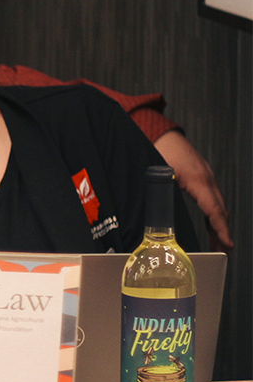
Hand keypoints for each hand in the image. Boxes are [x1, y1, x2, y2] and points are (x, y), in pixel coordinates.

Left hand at [153, 130, 231, 250]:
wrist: (158, 132)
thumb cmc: (157, 149)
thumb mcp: (158, 176)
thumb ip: (161, 197)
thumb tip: (155, 219)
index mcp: (197, 180)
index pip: (214, 209)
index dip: (221, 228)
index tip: (226, 243)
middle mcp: (206, 178)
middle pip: (219, 208)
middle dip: (222, 230)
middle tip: (223, 249)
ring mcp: (205, 175)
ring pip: (216, 203)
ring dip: (218, 223)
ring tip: (218, 241)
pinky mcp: (200, 175)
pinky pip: (210, 196)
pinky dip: (212, 212)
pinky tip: (210, 222)